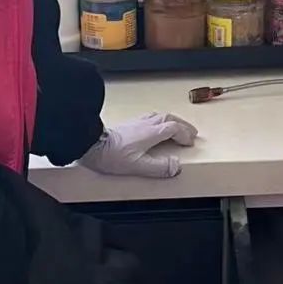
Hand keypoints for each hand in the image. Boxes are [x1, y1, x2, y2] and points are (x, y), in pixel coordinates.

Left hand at [78, 113, 197, 177]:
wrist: (92, 145)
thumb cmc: (112, 156)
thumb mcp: (138, 166)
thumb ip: (159, 167)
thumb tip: (177, 166)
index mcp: (151, 133)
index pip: (174, 128)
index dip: (185, 134)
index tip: (190, 142)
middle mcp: (145, 124)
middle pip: (169, 118)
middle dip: (182, 125)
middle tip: (190, 132)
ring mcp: (136, 122)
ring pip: (159, 116)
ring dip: (172, 121)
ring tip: (177, 128)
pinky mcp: (128, 124)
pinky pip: (150, 117)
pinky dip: (159, 120)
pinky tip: (155, 127)